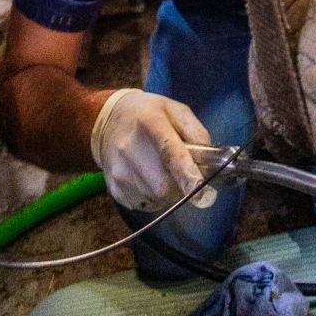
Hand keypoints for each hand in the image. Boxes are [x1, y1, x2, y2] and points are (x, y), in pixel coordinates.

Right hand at [90, 87, 215, 211]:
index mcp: (150, 122)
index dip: (186, 173)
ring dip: (168, 191)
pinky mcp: (114, 189)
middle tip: (182, 172)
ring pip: (157, 198)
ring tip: (161, 170)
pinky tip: (148, 177)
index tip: (200, 190)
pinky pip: (145, 204)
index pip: (169, 152)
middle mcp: (129, 148)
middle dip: (181, 185)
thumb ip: (196, 132)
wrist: (106, 121)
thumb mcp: (175, 110)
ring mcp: (119, 171)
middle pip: (164, 185)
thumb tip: (210, 162)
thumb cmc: (149, 114)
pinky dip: (154, 196)